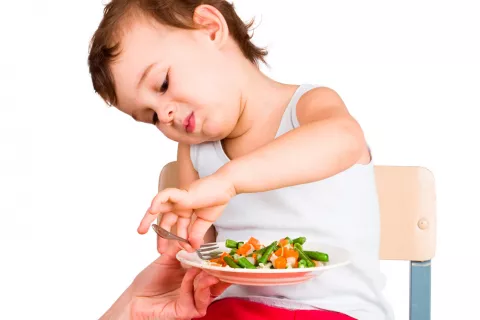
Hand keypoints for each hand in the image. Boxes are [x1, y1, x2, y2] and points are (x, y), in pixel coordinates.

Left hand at [101, 241, 230, 319]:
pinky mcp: (185, 312)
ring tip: (208, 269)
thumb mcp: (165, 259)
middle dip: (220, 273)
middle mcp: (196, 290)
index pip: (212, 270)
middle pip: (215, 283)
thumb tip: (190, 236)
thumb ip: (178, 247)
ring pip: (208, 293)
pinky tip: (190, 274)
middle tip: (222, 261)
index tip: (224, 252)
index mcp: (195, 277)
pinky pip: (193, 300)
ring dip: (208, 280)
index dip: (219, 262)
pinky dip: (192, 286)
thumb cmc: (149, 282)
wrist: (134, 298)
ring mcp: (191, 302)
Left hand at [138, 173, 235, 250]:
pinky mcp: (181, 193)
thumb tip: (193, 247)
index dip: (179, 240)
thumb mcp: (205, 222)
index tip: (184, 250)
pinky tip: (152, 210)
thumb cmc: (217, 200)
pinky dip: (157, 201)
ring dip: (148, 218)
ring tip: (141, 231)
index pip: (176, 227)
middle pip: (165, 220)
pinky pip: (164, 196)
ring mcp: (179, 200)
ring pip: (158, 207)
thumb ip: (197, 233)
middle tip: (159, 250)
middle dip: (160, 235)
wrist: (226, 188)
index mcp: (185, 211)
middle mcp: (180, 206)